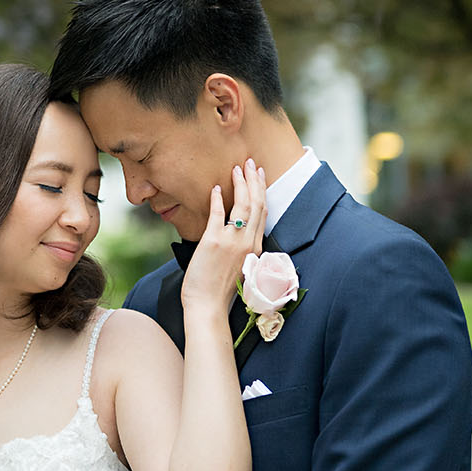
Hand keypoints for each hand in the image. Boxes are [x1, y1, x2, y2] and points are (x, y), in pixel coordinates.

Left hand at [181, 161, 266, 317]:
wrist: (208, 307)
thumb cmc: (220, 290)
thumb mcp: (240, 267)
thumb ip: (242, 249)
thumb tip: (238, 232)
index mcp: (256, 249)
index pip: (263, 213)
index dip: (261, 192)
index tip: (259, 176)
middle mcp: (248, 243)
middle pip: (256, 204)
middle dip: (254, 180)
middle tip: (250, 163)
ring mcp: (232, 241)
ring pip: (242, 206)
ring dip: (240, 184)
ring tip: (236, 169)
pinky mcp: (213, 241)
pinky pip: (218, 214)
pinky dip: (218, 199)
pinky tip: (215, 188)